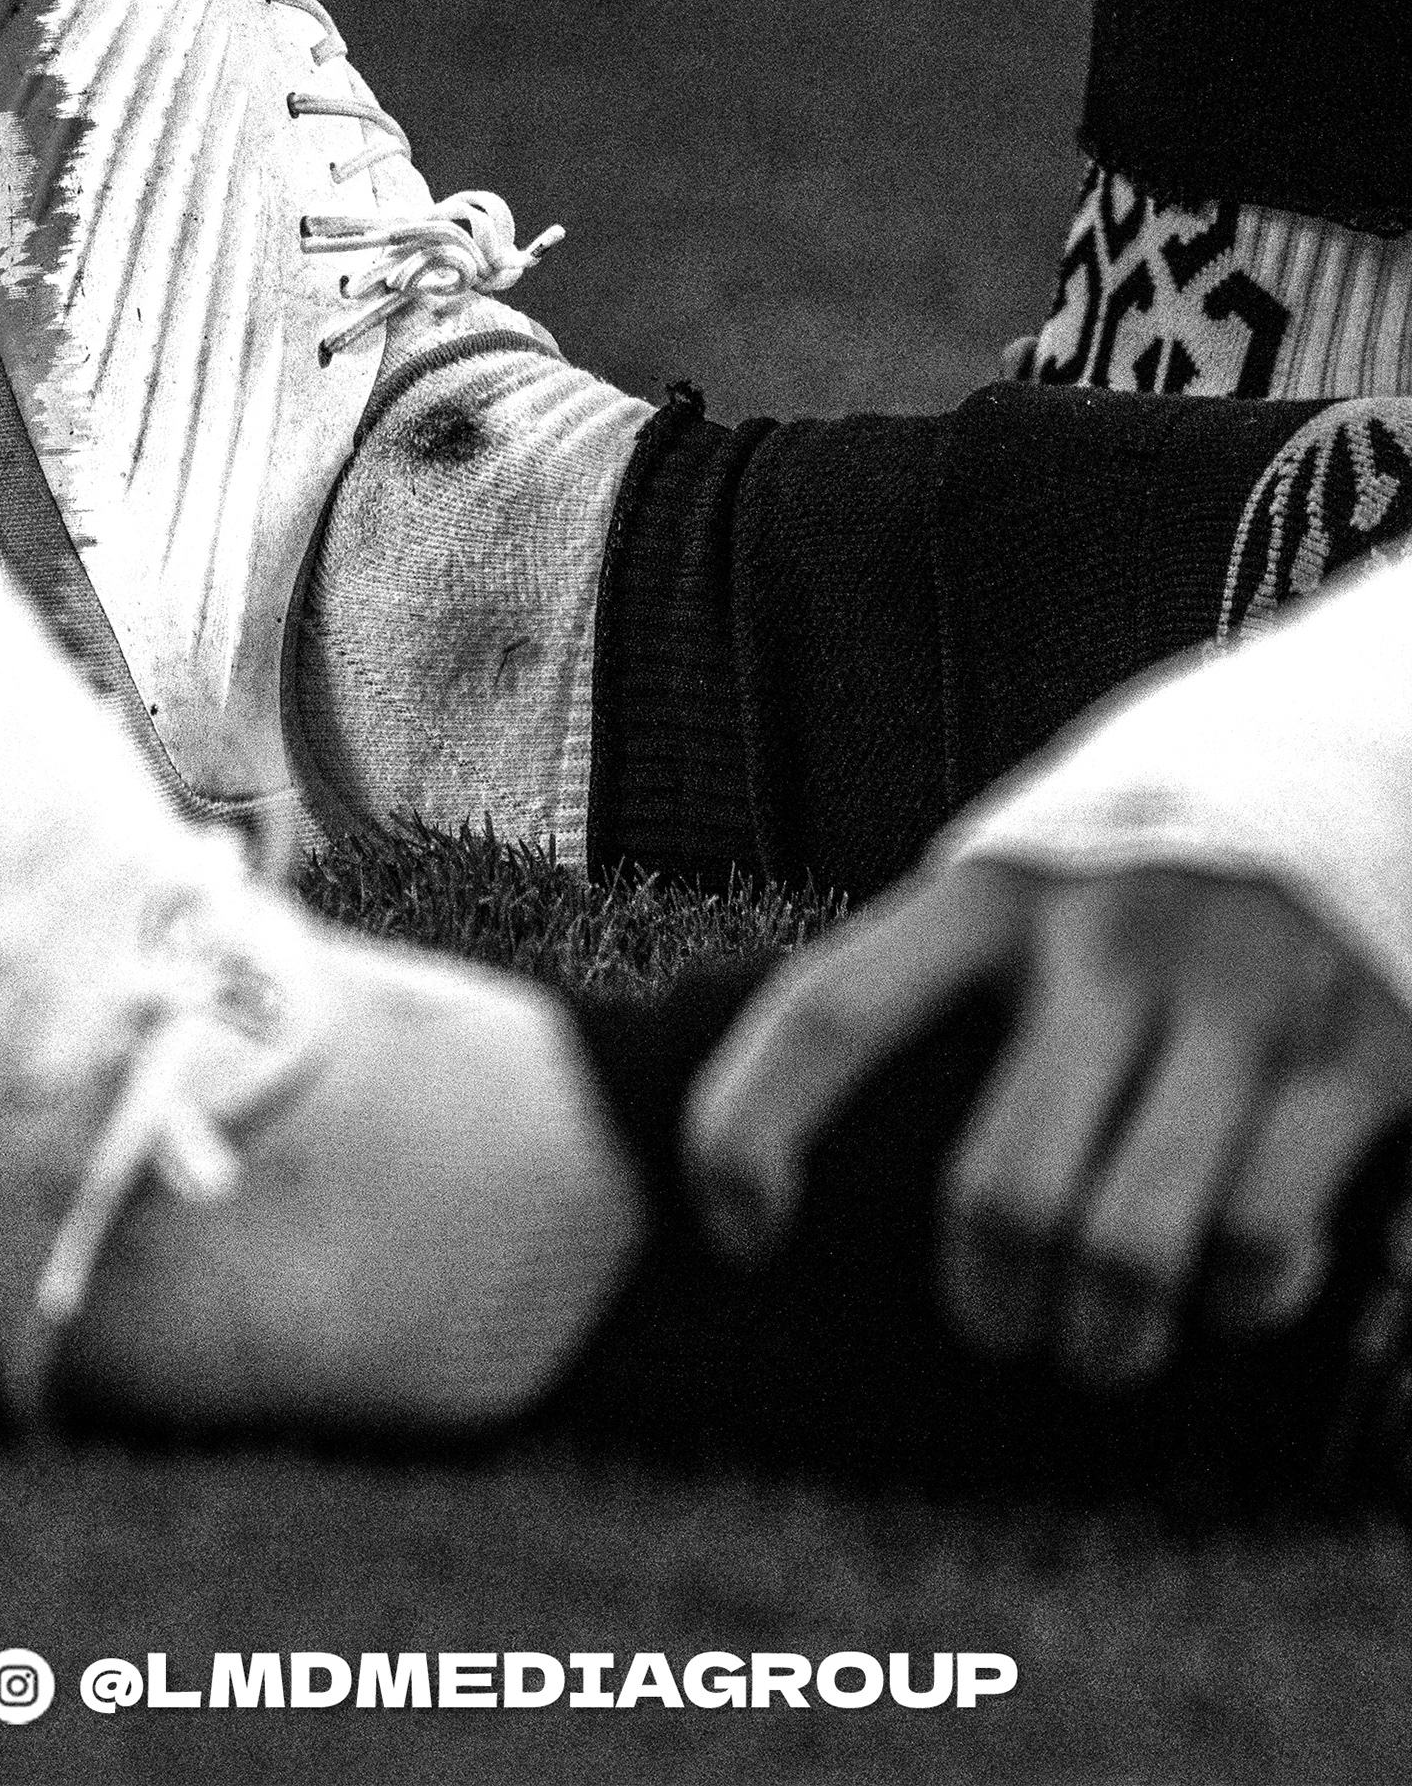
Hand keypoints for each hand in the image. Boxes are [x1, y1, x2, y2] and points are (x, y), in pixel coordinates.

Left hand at [684, 859, 1411, 1387]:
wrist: (1370, 750)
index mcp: (999, 886)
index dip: (749, 1135)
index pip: (830, 1011)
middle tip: (1000, 1325)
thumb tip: (808, 1130)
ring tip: (1104, 1338)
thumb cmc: (1159, 850)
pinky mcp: (1365, 1057)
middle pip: (1005, 1192)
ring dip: (1108, 1334)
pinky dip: (1241, 1296)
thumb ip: (947, 966)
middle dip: (990, 1302)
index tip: (738, 1231)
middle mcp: (1114, 937)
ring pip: (1133, 1248)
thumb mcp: (1037, 864)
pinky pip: (1266, 1243)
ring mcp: (1245, 998)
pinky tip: (1233, 1277)